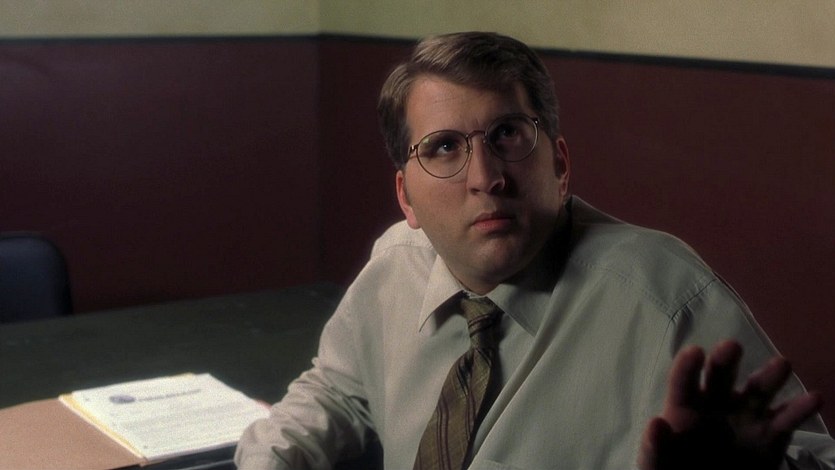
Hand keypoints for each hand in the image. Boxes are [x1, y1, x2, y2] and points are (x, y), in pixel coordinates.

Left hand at [638, 340, 822, 469]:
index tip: (694, 352)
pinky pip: (786, 420)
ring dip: (769, 377)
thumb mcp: (658, 465)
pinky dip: (799, 409)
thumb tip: (656, 425)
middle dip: (725, 361)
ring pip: (757, 391)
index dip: (687, 367)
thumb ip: (656, 448)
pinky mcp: (771, 435)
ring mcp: (745, 416)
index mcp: (684, 407)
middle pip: (720, 376)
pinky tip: (813, 398)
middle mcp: (715, 403)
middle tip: (731, 346)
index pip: (683, 383)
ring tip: (782, 364)